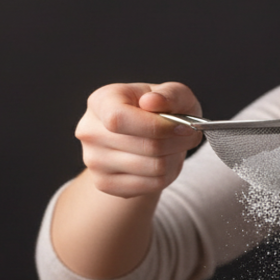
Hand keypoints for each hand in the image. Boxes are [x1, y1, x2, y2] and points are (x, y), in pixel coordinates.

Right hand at [74, 82, 203, 197]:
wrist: (143, 137)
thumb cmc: (159, 110)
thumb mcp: (172, 94)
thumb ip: (169, 94)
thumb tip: (152, 102)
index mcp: (101, 101)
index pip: (119, 119)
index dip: (156, 126)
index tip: (182, 126)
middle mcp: (89, 131)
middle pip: (145, 146)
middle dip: (177, 142)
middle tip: (189, 136)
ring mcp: (93, 161)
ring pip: (153, 168)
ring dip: (175, 159)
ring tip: (175, 148)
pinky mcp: (104, 184)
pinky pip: (150, 186)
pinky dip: (167, 176)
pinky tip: (164, 162)